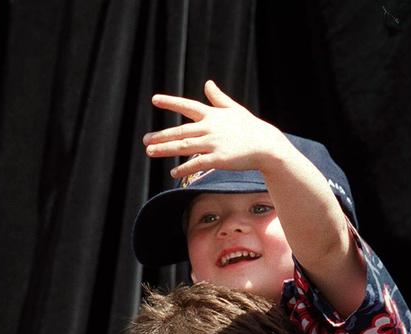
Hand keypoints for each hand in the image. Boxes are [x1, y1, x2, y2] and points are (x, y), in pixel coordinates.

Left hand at [143, 80, 287, 178]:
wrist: (265, 145)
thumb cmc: (250, 127)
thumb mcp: (234, 109)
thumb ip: (218, 98)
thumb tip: (208, 83)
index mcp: (212, 114)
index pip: (187, 106)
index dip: (170, 102)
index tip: (155, 100)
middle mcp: (209, 127)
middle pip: (180, 131)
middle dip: (161, 135)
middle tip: (145, 140)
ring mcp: (213, 143)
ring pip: (183, 147)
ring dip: (165, 149)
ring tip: (150, 152)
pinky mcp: (218, 159)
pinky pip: (196, 164)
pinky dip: (184, 169)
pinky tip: (173, 172)